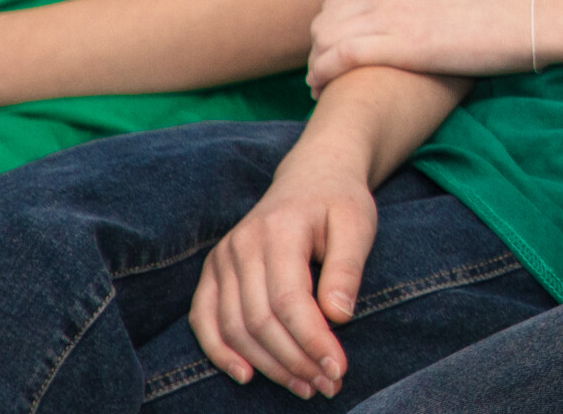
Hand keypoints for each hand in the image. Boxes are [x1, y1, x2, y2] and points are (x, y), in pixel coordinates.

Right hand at [188, 135, 377, 397]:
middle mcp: (241, 245)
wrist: (312, 176)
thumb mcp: (358, 224)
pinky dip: (220, 352)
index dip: (312, 340)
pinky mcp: (212, 272)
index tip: (339, 369)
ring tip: (304, 385)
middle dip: (294, 360)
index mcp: (279, 230)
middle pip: (260, 320)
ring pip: (233, 327)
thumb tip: (340, 317)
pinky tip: (246, 375)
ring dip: (267, 364)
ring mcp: (222, 258)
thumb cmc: (340, 202)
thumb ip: (348, 268)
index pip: (289, 300)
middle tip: (327, 385)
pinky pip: (204, 319)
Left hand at [308, 0, 531, 91]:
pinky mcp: (399, 43)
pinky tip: (322, 90)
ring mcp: (391, 10)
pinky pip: (338, 57)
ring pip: (325, 36)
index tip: (334, 45)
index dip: (332, 21)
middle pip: (326, 14)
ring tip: (317, 85)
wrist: (530, 12)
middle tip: (322, 71)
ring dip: (314, 62)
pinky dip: (322, 74)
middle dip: (317, 44)